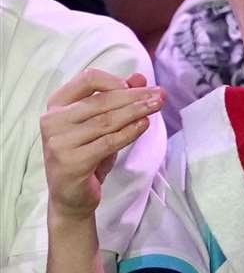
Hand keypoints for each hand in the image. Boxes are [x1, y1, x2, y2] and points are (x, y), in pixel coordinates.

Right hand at [41, 70, 162, 219]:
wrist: (72, 195)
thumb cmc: (87, 153)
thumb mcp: (102, 123)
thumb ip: (117, 99)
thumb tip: (139, 77)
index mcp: (57, 104)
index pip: (87, 79)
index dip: (115, 81)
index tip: (138, 87)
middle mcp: (53, 120)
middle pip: (101, 100)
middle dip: (135, 96)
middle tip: (161, 95)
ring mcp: (59, 142)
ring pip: (106, 121)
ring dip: (136, 112)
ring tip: (157, 107)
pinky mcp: (70, 162)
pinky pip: (108, 142)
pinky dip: (129, 132)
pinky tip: (145, 125)